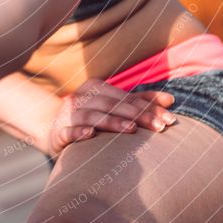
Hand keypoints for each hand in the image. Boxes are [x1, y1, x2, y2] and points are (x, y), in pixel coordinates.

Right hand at [47, 77, 176, 157]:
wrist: (51, 129)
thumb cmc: (90, 118)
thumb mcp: (112, 107)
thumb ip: (138, 103)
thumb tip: (171, 100)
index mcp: (96, 88)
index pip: (127, 97)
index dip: (149, 108)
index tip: (170, 118)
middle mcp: (82, 98)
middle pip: (113, 105)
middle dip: (137, 115)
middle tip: (160, 127)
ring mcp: (68, 115)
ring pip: (92, 116)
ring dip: (112, 122)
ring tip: (132, 129)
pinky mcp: (58, 133)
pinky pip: (68, 131)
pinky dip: (79, 132)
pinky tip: (90, 134)